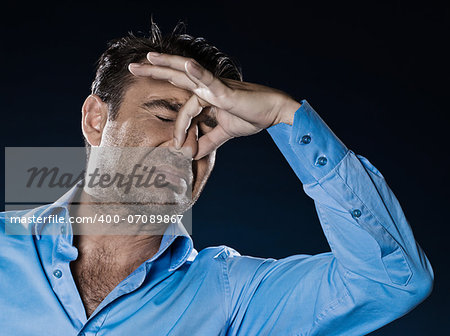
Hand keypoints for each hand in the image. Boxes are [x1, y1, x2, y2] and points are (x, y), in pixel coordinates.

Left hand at [128, 52, 300, 158]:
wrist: (274, 113)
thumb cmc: (251, 117)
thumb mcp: (224, 133)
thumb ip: (208, 141)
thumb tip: (193, 154)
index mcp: (207, 96)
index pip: (183, 108)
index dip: (177, 127)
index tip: (176, 147)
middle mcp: (208, 88)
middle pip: (176, 77)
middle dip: (154, 71)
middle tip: (133, 67)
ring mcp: (215, 87)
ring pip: (187, 74)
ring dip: (167, 64)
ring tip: (148, 59)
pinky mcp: (225, 91)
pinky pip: (209, 81)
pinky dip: (197, 73)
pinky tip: (186, 66)